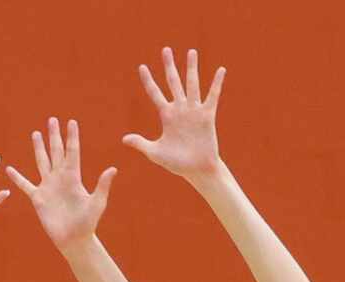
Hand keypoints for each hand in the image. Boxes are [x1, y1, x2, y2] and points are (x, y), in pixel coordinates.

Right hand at [7, 118, 115, 256]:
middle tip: (52, 120)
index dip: (71, 137)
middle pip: (56, 151)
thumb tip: (112, 169)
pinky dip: (18, 178)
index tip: (71, 121)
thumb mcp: (97, 203)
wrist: (73, 239)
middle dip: (54, 136)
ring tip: (35, 134)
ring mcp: (48, 187)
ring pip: (42, 162)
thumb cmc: (88, 223)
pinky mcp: (38, 199)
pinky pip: (26, 185)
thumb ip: (102, 185)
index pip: (72, 151)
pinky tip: (10, 169)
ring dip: (39, 148)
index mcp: (73, 177)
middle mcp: (60, 178)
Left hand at [123, 47, 225, 181]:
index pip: (155, 94)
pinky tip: (220, 70)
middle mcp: (180, 109)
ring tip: (191, 51)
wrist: (196, 170)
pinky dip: (216, 83)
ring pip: (191, 84)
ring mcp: (194, 111)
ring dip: (191, 68)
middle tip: (165, 50)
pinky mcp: (207, 115)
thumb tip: (124, 139)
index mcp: (167, 116)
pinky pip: (212, 96)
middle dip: (169, 67)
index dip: (148, 81)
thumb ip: (141, 143)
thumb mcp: (155, 153)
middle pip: (173, 82)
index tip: (142, 67)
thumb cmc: (176, 163)